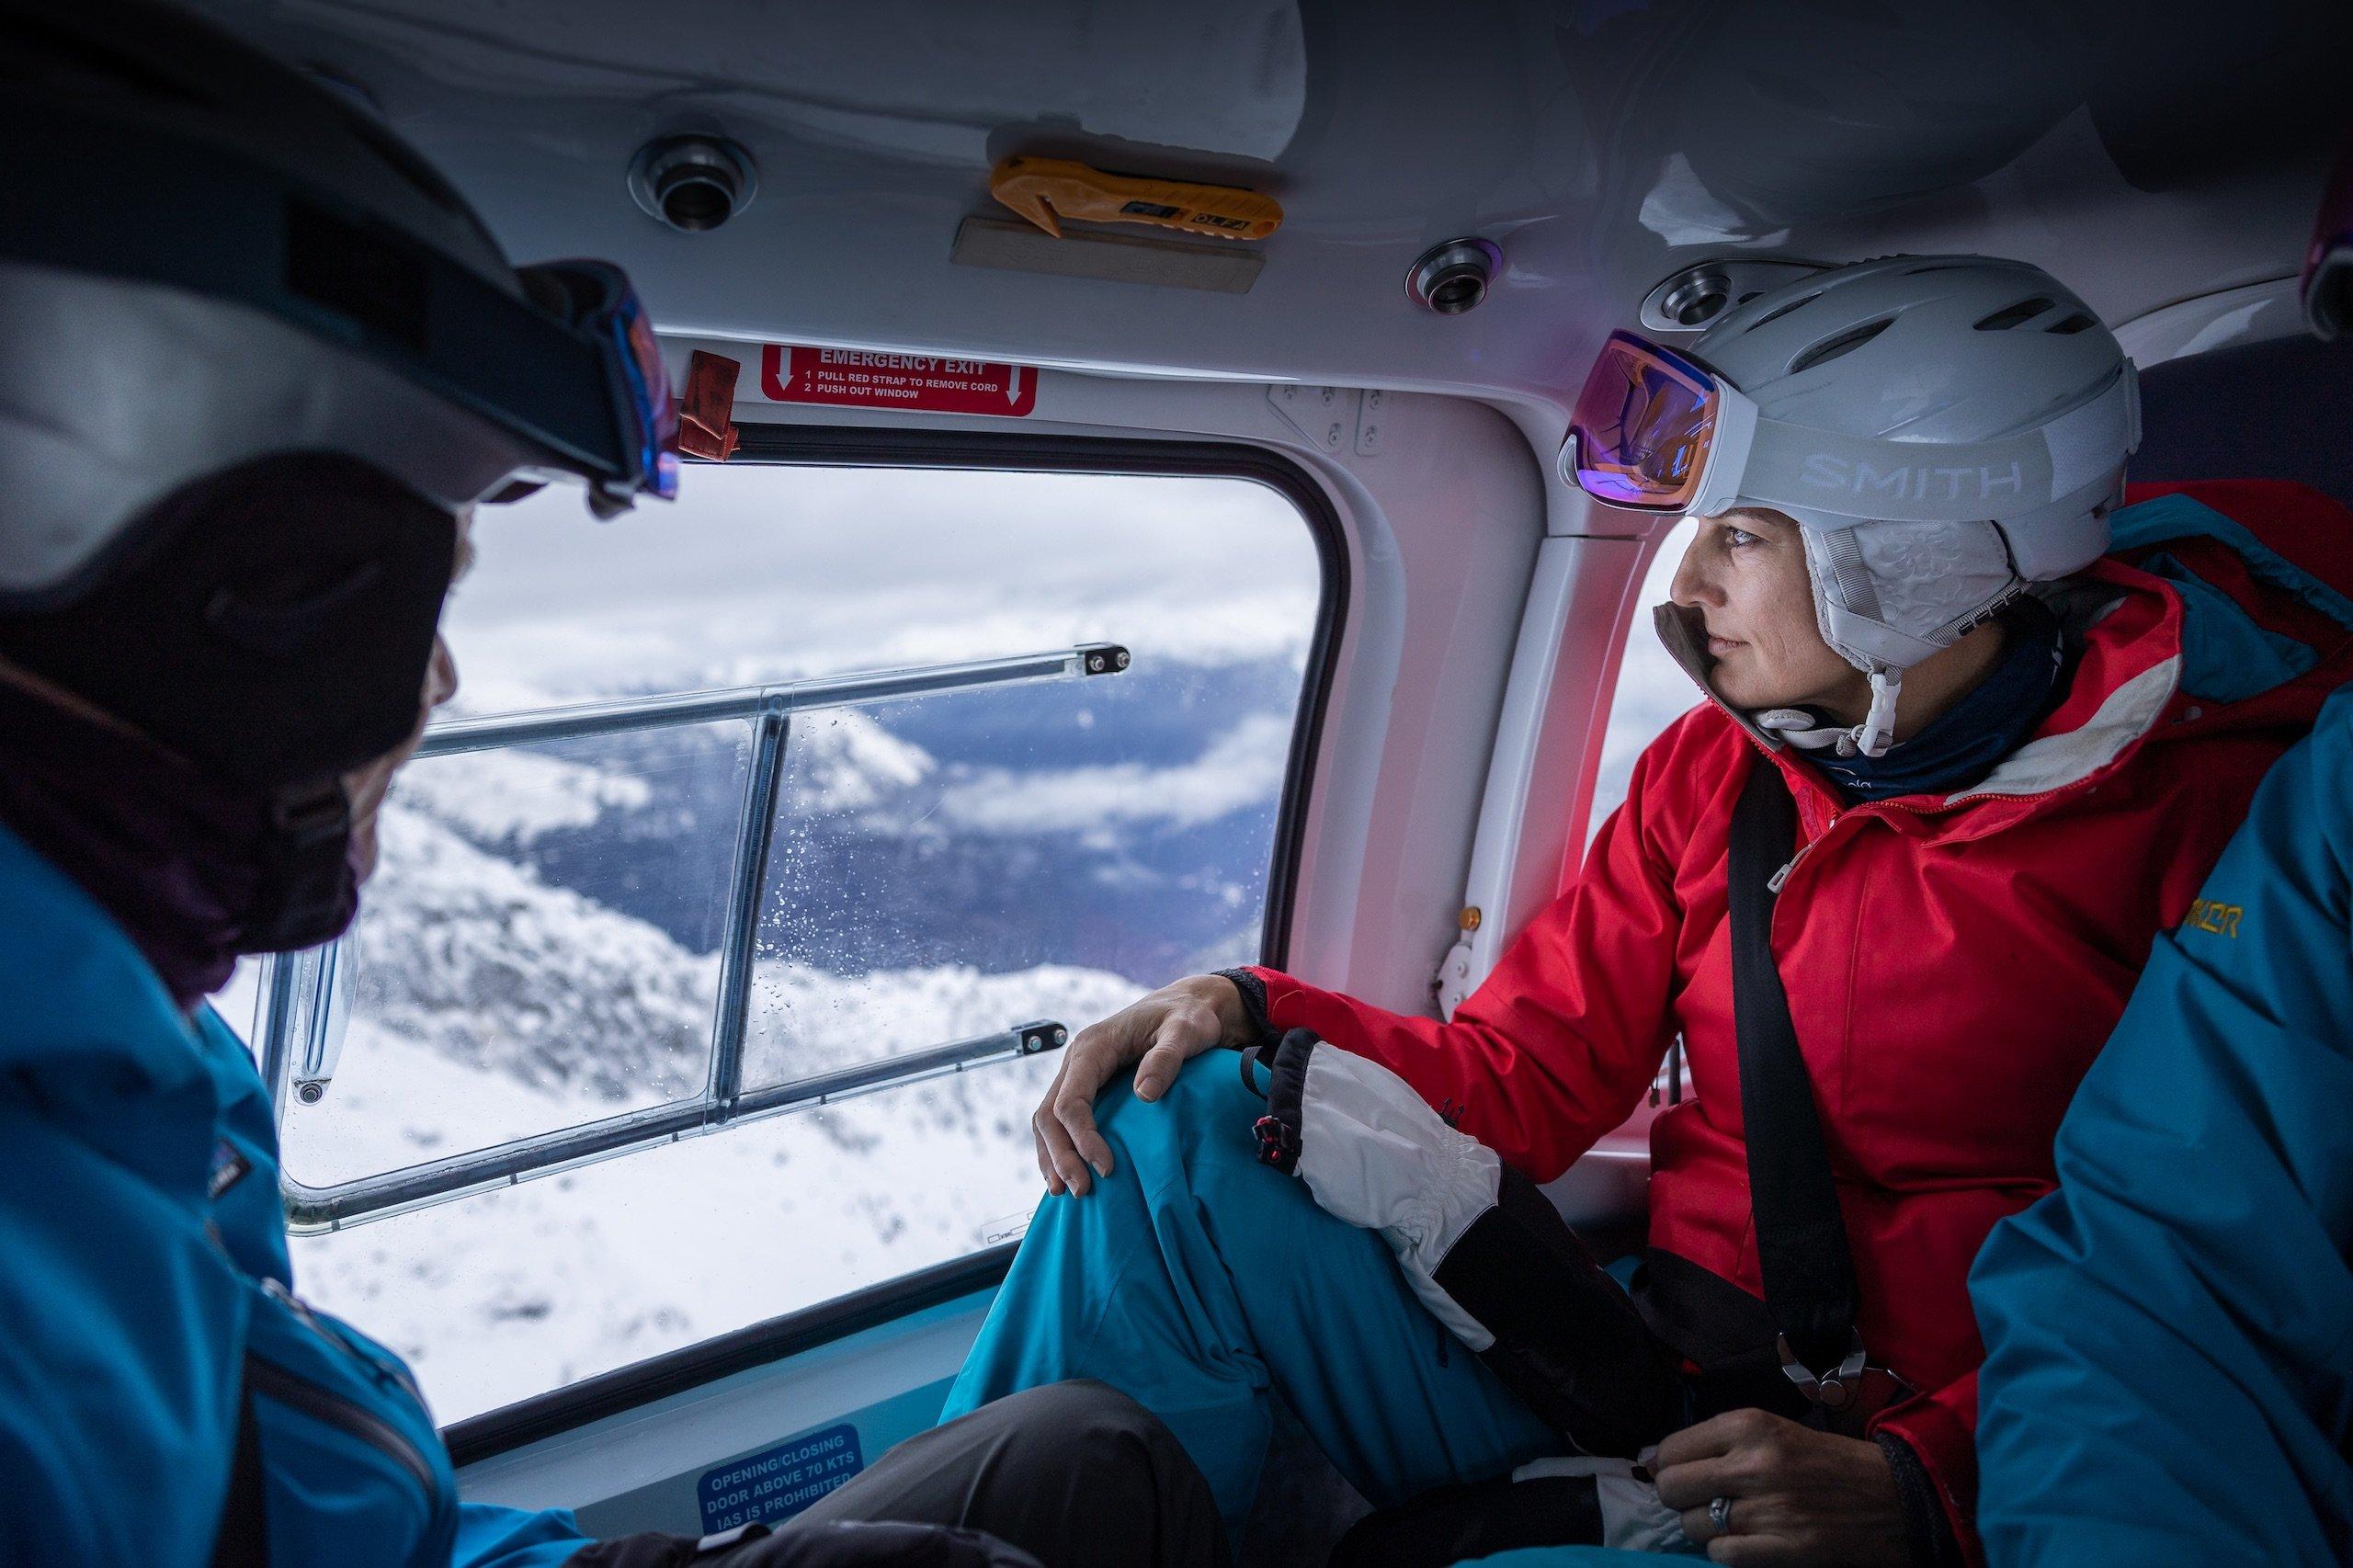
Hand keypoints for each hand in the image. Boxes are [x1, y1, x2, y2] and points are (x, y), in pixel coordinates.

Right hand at [1031, 975, 1244, 1195]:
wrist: (1190, 1005)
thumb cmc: (1189, 1017)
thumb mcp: (1185, 1031)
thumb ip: (1166, 1058)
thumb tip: (1144, 1095)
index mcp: (1094, 1046)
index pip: (1071, 1101)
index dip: (1083, 1138)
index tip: (1107, 1167)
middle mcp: (1078, 1060)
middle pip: (1049, 1115)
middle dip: (1061, 1156)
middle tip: (1082, 1190)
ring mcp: (1080, 1074)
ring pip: (1048, 1120)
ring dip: (1053, 1157)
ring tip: (1067, 1191)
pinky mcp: (1089, 1085)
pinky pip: (1062, 1119)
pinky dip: (1061, 1147)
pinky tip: (1070, 1172)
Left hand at [1651, 1409, 1909, 1565]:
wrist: (1891, 1496)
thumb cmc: (1825, 1461)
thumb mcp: (1771, 1433)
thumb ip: (1715, 1444)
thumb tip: (1654, 1465)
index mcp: (1748, 1426)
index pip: (1671, 1449)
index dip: (1668, 1466)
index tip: (1680, 1474)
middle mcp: (1752, 1464)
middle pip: (1671, 1489)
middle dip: (1679, 1498)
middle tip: (1703, 1500)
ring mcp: (1766, 1509)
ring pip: (1694, 1525)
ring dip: (1706, 1527)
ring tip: (1735, 1519)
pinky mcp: (1782, 1549)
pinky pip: (1721, 1554)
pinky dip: (1727, 1551)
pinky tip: (1750, 1540)